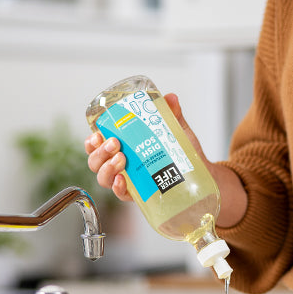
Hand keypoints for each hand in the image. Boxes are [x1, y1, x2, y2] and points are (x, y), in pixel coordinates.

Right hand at [85, 93, 245, 225]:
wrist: (201, 175)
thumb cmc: (183, 153)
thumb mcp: (177, 131)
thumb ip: (172, 114)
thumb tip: (170, 97)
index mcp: (123, 147)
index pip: (97, 145)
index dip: (91, 142)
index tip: (97, 135)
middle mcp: (121, 165)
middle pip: (96, 162)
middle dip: (100, 153)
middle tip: (115, 144)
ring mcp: (128, 181)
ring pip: (104, 178)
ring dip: (107, 168)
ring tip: (121, 159)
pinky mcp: (138, 196)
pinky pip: (121, 194)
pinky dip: (118, 188)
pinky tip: (122, 180)